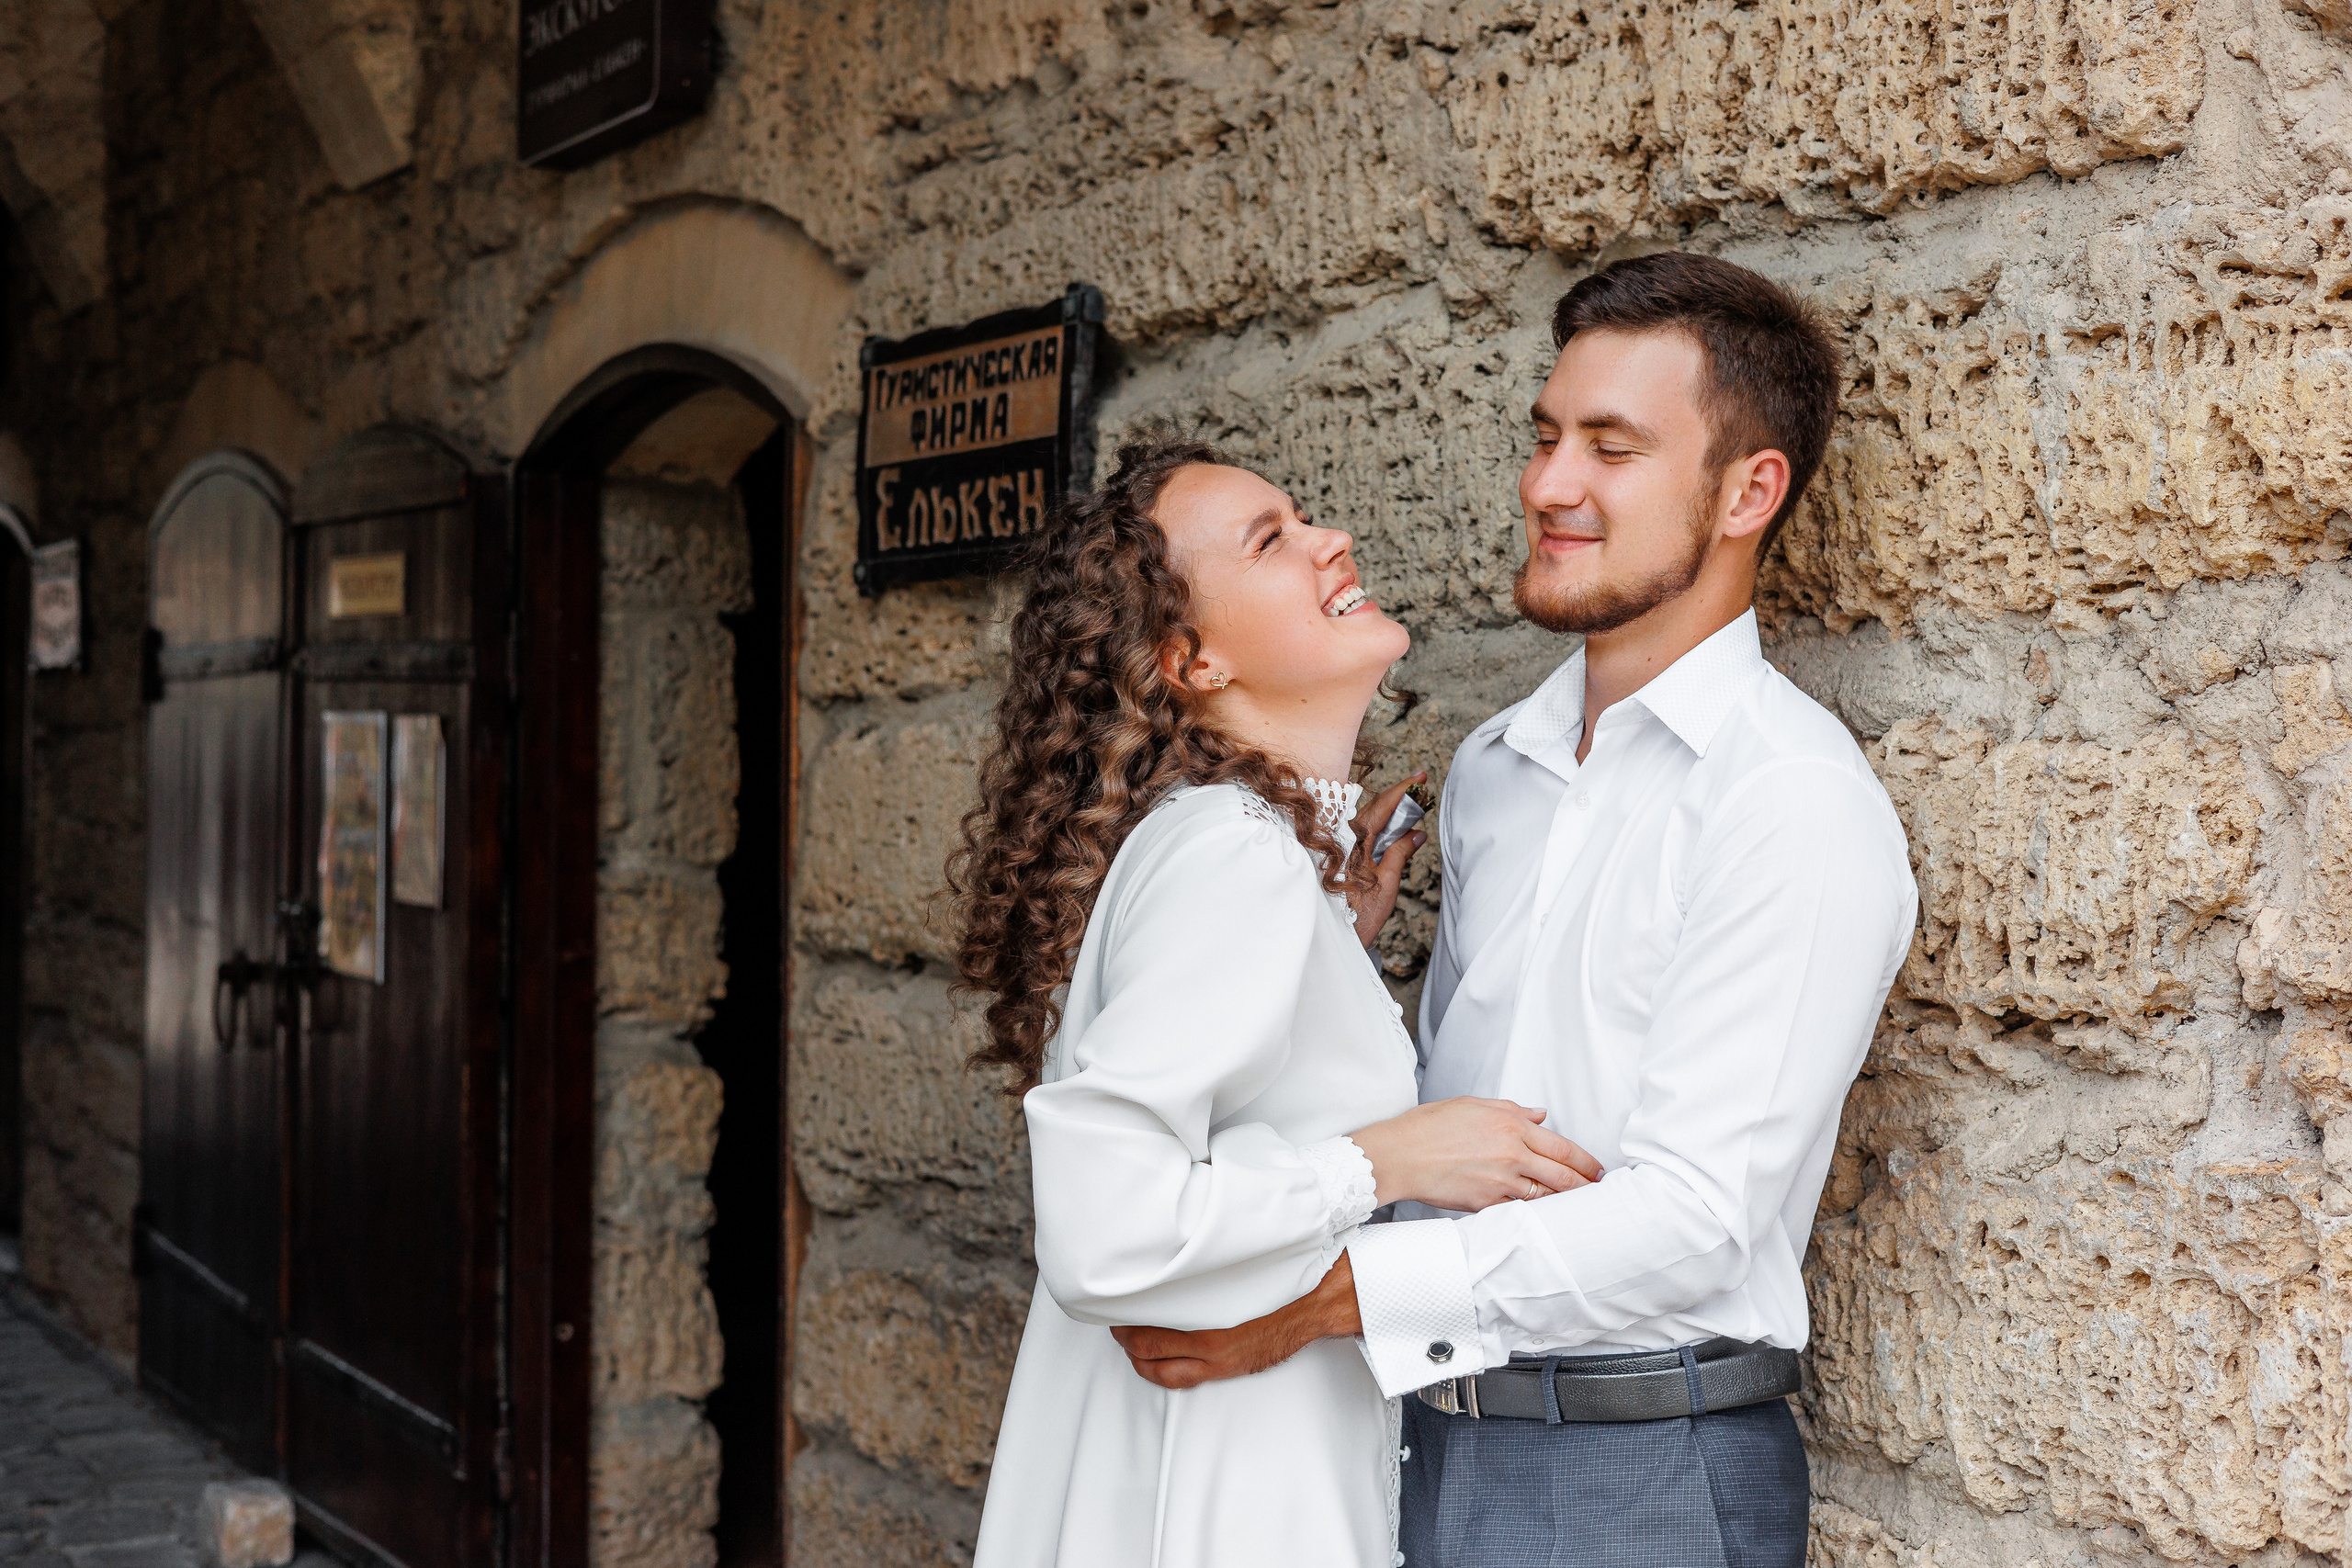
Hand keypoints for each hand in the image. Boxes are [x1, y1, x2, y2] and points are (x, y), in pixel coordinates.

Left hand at [1112, 1253, 1365, 1389]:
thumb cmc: (1277, 1279)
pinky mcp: (1227, 1369)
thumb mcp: (1234, 1268)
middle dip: (1124, 1336)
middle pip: (1147, 1347)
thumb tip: (1175, 1248)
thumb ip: (1202, 1266)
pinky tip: (1151, 1362)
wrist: (1315, 1302)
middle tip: (1114, 1320)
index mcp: (1209, 1316)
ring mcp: (1217, 1361)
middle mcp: (1210, 1343)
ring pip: (1160, 1370)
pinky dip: (1159, 1371)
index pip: (1151, 1323)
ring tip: (1126, 1341)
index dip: (1126, 1316)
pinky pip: (1180, 1379)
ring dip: (1137, 1357)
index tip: (1116, 1301)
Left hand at [1350, 771, 1429, 949]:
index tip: (1420, 777)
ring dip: (1391, 813)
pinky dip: (1380, 827)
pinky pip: (1363, 834)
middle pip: (1375, 809)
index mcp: (1355, 840)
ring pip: (1368, 820)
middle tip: (1422, 786)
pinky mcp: (1341, 857)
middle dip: (1399, 797)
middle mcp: (1344, 839)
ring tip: (1413, 806)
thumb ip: (1400, 852)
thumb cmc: (1359, 915)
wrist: (1337, 938)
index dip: (1403, 789)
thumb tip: (1416, 832)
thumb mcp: (1387, 883)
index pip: (1382, 806)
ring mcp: (1340, 847)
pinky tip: (1394, 828)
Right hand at [1350, 1097, 1603, 1210]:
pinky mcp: (1486, 1203)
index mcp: (1511, 1125)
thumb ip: (1512, 1109)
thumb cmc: (1429, 1126)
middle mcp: (1512, 1153)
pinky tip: (1546, 1218)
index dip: (1585, 1162)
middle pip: (1562, 1175)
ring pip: (1545, 1196)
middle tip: (1599, 1192)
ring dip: (1566, 1203)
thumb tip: (1540, 1115)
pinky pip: (1519, 1211)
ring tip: (1580, 1209)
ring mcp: (1500, 1181)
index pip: (1562, 1147)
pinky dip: (1535, 1215)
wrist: (1400, 1154)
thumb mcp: (1473, 1105)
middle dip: (1586, 1185)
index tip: (1597, 1169)